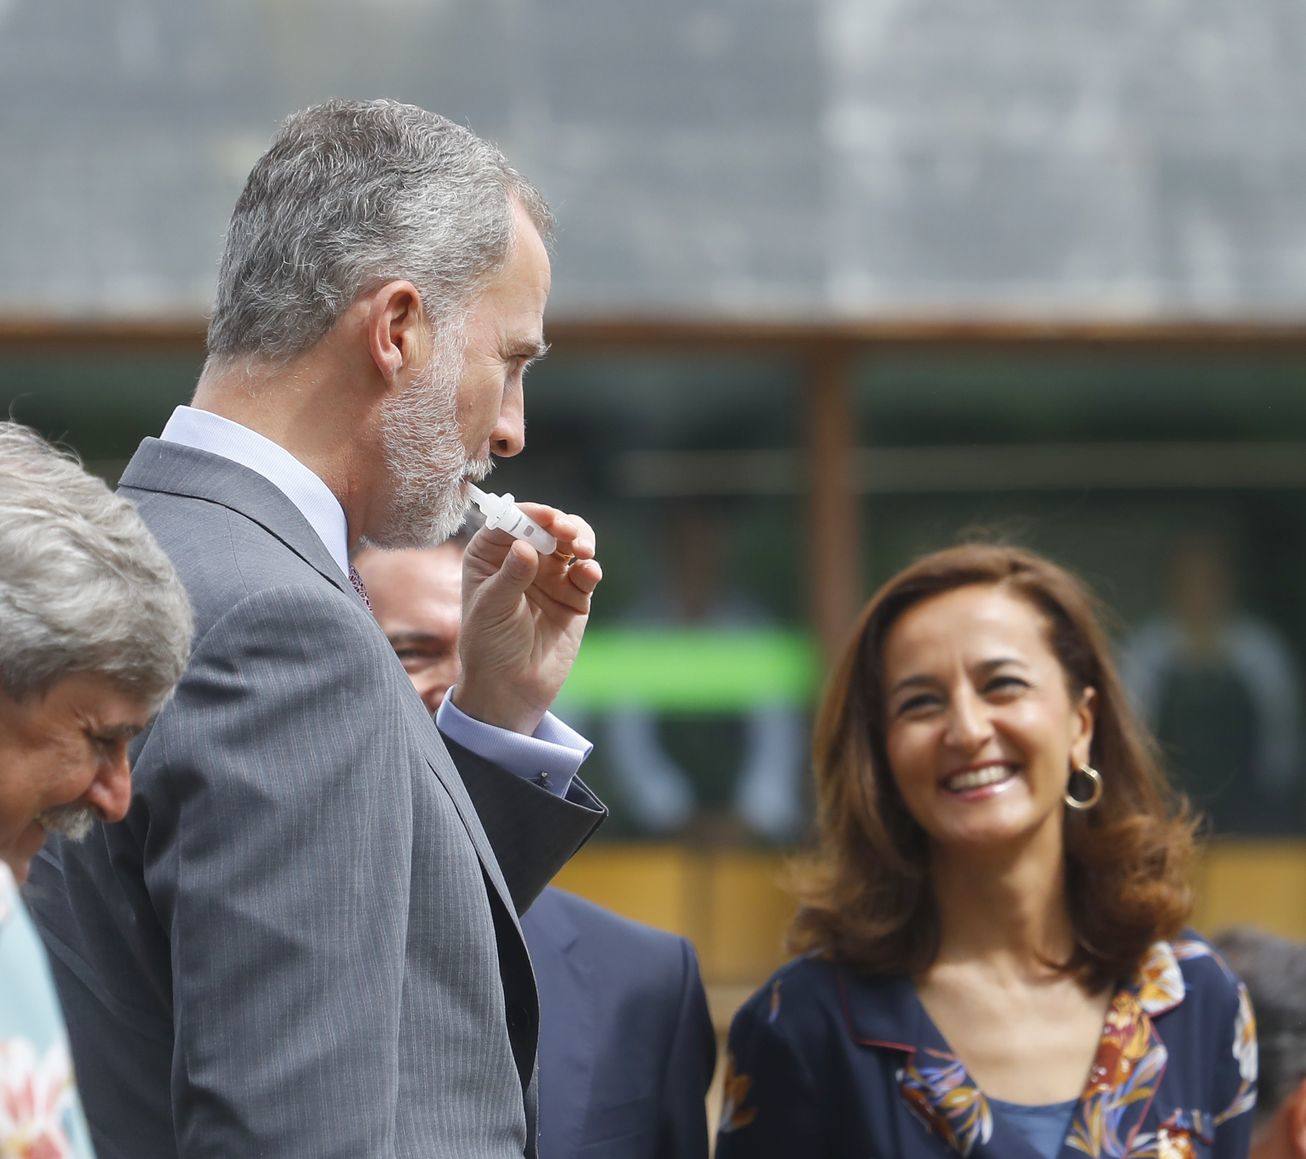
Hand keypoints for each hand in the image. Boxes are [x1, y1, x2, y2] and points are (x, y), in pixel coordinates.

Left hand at [453, 504, 600, 733]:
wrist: (511, 689)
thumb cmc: (489, 646)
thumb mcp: (491, 609)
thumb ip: (510, 576)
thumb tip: (525, 545)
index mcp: (490, 556)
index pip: (510, 522)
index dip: (529, 514)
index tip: (546, 517)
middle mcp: (522, 559)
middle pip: (546, 527)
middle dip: (561, 524)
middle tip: (568, 532)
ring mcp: (550, 576)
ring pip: (571, 543)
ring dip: (581, 539)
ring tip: (583, 550)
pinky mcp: (575, 596)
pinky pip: (586, 573)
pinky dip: (590, 569)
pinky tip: (588, 574)